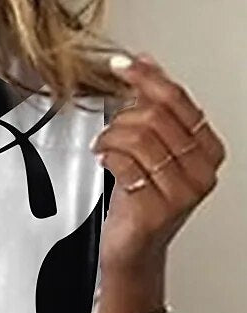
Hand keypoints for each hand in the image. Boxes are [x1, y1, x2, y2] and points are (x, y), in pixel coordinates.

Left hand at [91, 53, 225, 278]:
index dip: (146, 78)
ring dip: (112, 137)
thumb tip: (146, 63)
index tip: (122, 66)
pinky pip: (125, 166)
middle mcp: (200, 171)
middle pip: (156, 118)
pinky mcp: (156, 210)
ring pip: (139, 139)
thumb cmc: (142, 201)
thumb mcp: (152, 150)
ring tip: (104, 146)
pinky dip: (108, 157)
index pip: (178, 101)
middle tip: (110, 128)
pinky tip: (104, 160)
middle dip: (124, 116)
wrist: (134, 249)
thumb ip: (153, 107)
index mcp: (207, 150)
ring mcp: (181, 193)